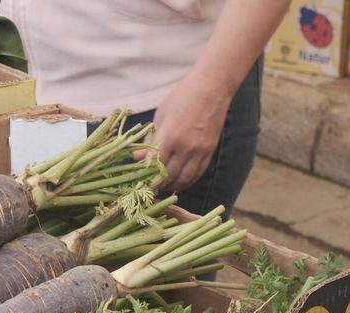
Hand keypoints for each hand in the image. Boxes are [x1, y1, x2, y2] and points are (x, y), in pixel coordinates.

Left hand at [149, 75, 231, 192]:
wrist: (212, 87)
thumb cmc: (182, 97)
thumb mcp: (161, 116)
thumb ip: (151, 139)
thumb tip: (138, 157)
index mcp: (170, 137)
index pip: (156, 166)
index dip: (147, 176)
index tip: (140, 180)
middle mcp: (186, 148)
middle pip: (169, 176)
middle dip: (158, 184)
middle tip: (150, 187)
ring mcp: (200, 151)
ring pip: (185, 179)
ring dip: (173, 186)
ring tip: (164, 187)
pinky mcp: (210, 151)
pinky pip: (198, 173)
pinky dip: (188, 181)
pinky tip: (180, 182)